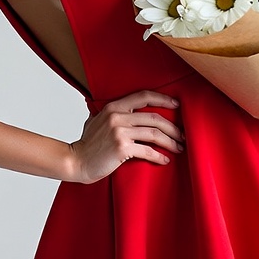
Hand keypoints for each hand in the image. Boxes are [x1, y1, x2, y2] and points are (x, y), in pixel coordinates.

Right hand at [65, 90, 183, 183]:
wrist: (76, 162)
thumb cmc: (87, 144)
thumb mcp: (95, 120)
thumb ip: (108, 112)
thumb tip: (118, 106)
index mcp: (114, 107)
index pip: (144, 96)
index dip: (163, 99)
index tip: (177, 105)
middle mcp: (117, 116)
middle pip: (155, 118)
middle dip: (173, 127)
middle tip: (182, 135)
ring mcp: (119, 132)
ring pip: (154, 134)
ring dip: (171, 142)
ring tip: (179, 148)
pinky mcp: (121, 148)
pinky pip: (148, 151)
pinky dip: (159, 156)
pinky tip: (165, 160)